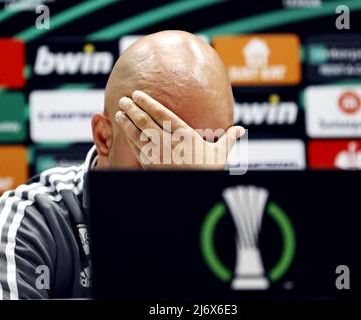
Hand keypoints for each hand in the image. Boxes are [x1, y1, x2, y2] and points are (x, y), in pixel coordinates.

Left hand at [115, 90, 244, 169]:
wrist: (194, 194)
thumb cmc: (208, 172)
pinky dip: (128, 139)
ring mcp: (158, 155)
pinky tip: (124, 132)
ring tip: (119, 112)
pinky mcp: (152, 166)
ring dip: (127, 123)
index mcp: (185, 136)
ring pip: (138, 135)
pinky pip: (137, 149)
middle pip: (146, 122)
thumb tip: (241, 130)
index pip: (162, 115)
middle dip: (133, 110)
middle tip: (123, 100)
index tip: (137, 94)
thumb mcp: (220, 155)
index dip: (148, 103)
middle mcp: (169, 143)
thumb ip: (229, 139)